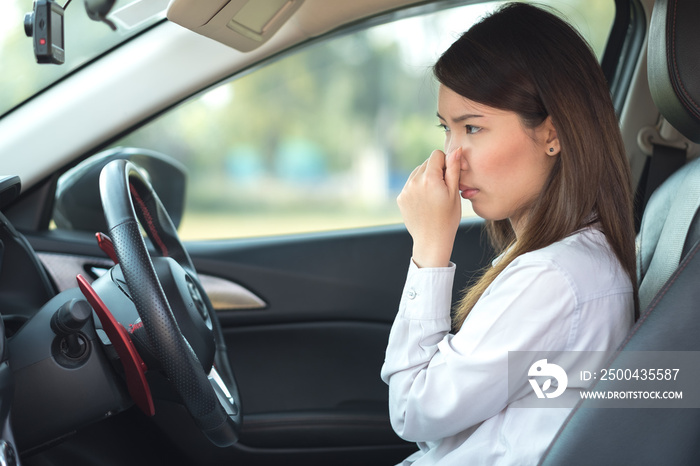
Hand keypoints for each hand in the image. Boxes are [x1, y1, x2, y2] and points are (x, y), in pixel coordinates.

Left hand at [397, 147, 461, 267]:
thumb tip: (456, 149)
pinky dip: (418, 188)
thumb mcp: (454, 193)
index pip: (436, 155)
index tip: (449, 178)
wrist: (431, 240)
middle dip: (436, 171)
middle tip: (442, 190)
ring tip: (434, 197)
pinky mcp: (401, 197)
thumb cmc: (448, 218)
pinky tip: (425, 202)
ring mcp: (405, 190)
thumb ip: (454, 168)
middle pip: (427, 163)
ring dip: (426, 178)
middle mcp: (414, 181)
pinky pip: (411, 184)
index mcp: (429, 178)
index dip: (446, 164)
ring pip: (417, 172)